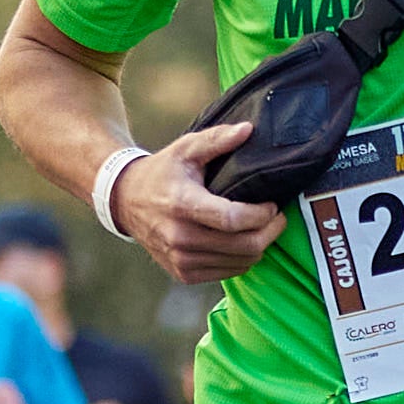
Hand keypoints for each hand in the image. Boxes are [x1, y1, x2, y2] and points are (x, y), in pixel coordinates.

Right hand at [113, 122, 287, 283]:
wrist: (125, 202)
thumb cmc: (162, 172)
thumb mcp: (186, 149)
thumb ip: (217, 140)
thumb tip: (248, 130)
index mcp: (182, 204)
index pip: (233, 220)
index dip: (261, 215)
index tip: (272, 205)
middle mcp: (180, 237)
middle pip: (243, 246)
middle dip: (269, 232)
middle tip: (278, 218)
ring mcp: (181, 259)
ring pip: (240, 263)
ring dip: (258, 246)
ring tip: (261, 227)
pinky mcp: (183, 273)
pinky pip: (228, 273)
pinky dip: (242, 259)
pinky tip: (241, 241)